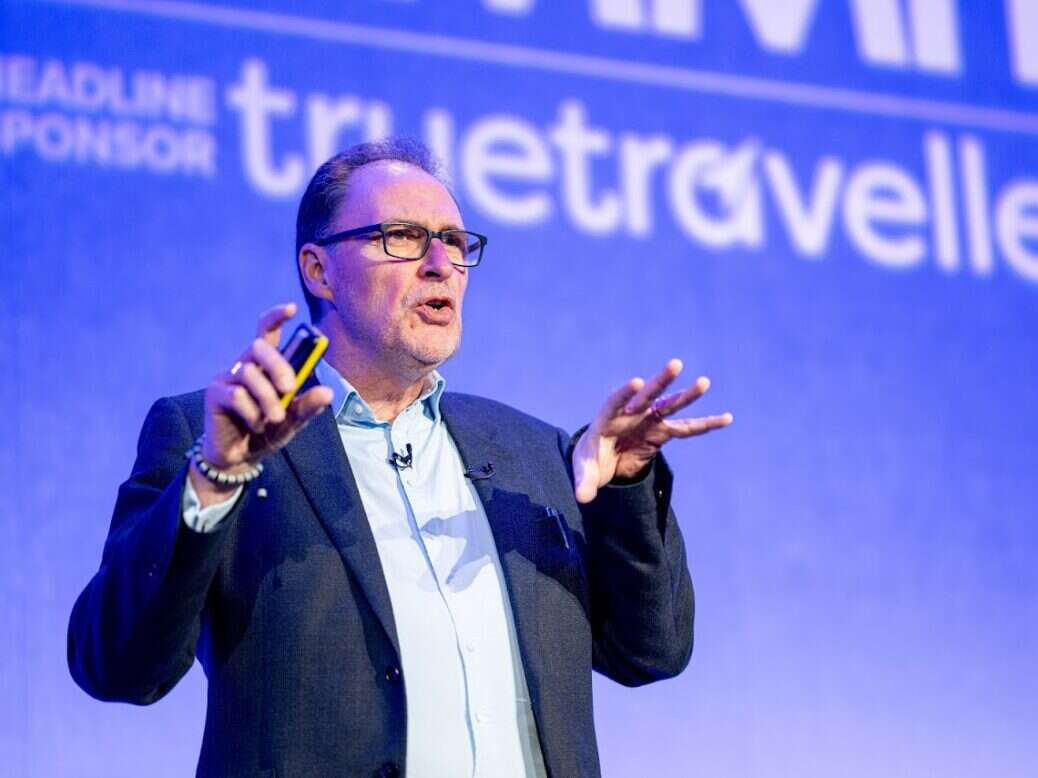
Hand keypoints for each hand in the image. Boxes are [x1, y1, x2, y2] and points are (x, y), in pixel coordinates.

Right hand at [191, 303, 332, 501]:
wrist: (241, 456)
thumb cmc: (268, 430)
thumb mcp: (293, 420)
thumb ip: (308, 406)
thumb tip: (328, 392)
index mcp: (266, 365)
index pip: (267, 331)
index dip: (276, 316)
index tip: (291, 308)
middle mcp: (246, 365)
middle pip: (259, 346)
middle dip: (278, 366)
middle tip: (290, 388)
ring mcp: (228, 377)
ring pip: (249, 374)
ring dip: (267, 398)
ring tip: (274, 419)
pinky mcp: (215, 394)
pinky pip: (236, 395)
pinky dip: (251, 412)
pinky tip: (254, 424)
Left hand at [572, 359, 732, 503]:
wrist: (603, 460)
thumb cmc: (591, 460)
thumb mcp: (584, 471)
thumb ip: (584, 482)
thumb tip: (582, 498)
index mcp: (608, 417)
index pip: (615, 401)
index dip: (625, 392)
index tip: (636, 382)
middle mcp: (631, 413)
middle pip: (646, 394)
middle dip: (660, 381)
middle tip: (676, 364)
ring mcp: (648, 420)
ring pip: (670, 405)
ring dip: (686, 395)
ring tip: (704, 382)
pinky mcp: (662, 432)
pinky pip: (686, 428)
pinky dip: (705, 424)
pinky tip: (726, 418)